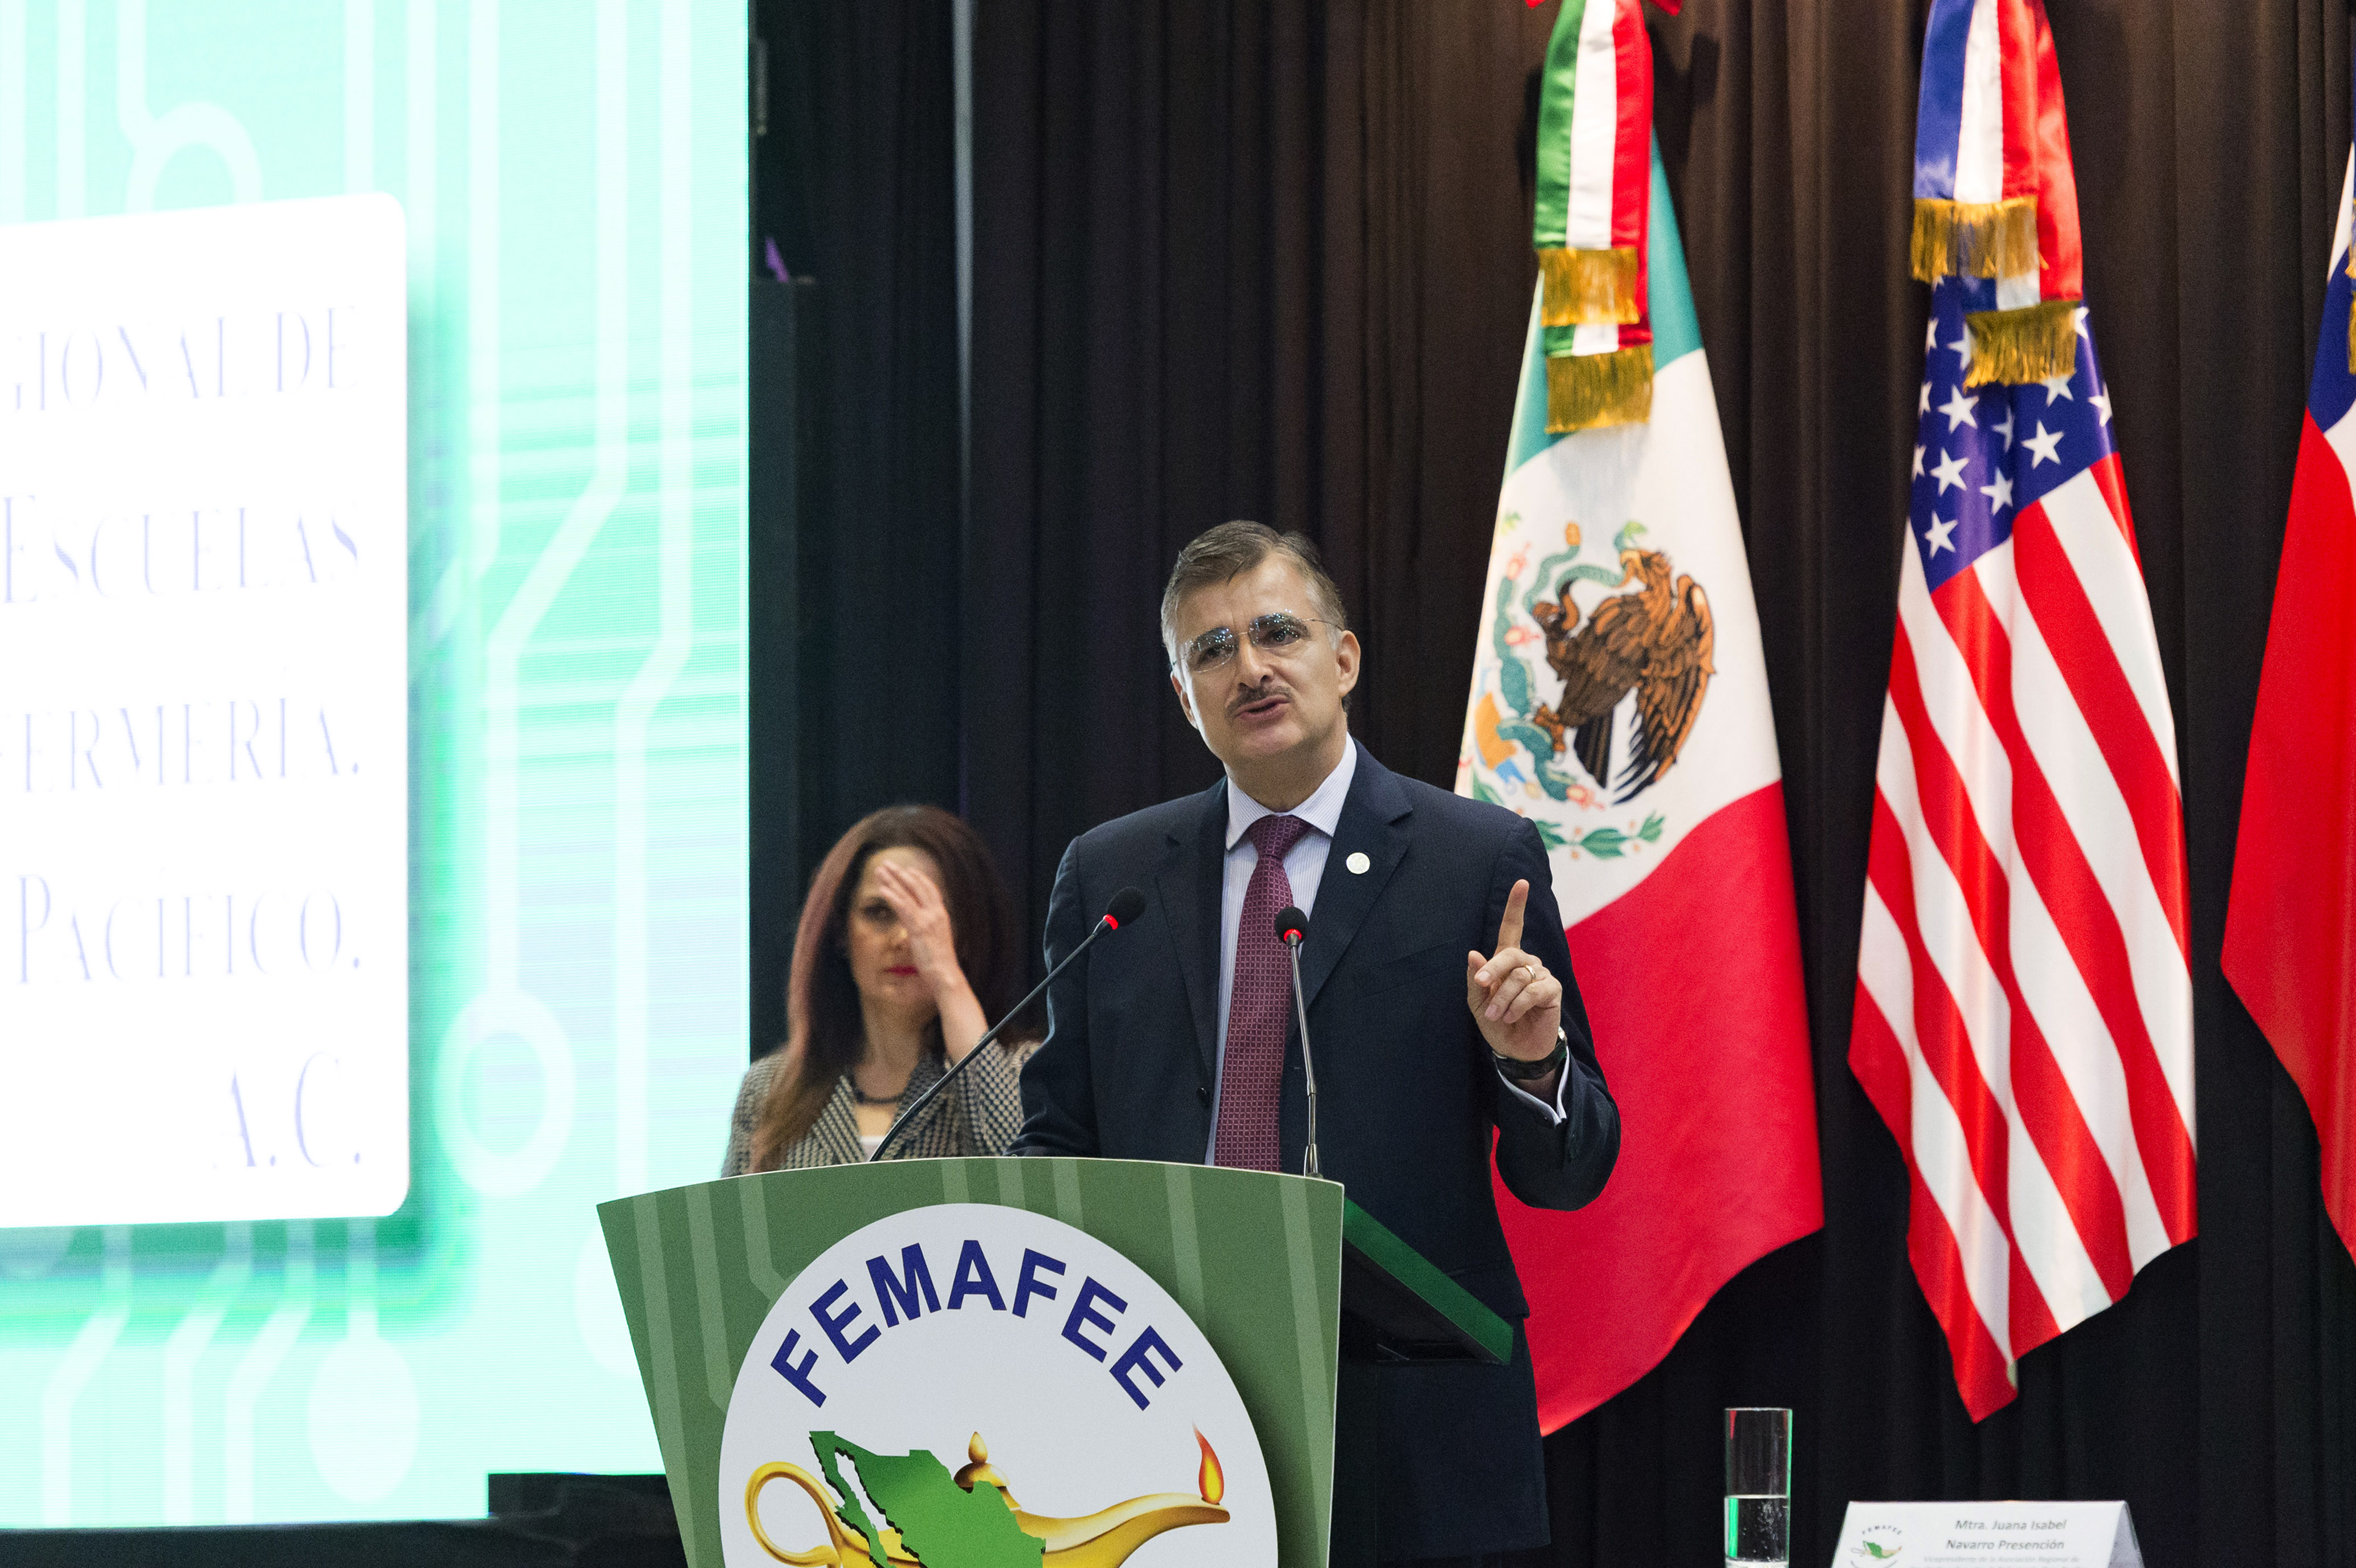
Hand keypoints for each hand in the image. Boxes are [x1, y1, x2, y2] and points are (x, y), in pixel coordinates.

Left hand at [871, 858, 971, 1007]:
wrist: (946, 974)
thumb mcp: (935, 941)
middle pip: (917, 886)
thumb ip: (928, 930)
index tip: (906, 869)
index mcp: (942, 915)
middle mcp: (936, 913)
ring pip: (907, 894)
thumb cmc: (940, 964)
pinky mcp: (918, 927)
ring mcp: (928, 919)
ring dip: (892, 880)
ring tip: (880, 870)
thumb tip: (918, 928)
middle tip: (887, 864)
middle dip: (900, 873)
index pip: (930, 890)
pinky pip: (903, 908)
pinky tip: (882, 889)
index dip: (918, 878)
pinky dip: (892, 896)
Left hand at [1466, 879, 1562, 1065]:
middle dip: (1493, 970)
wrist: (1515, 1049)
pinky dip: (1518, 1005)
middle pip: (1510, 954)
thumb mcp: (1477, 1002)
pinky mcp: (1553, 990)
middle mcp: (1526, 963)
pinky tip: (1513, 1016)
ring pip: (1519, 976)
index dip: (1516, 905)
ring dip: (1503, 998)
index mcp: (1507, 960)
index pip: (1512, 927)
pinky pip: (1533, 990)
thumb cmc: (1495, 1022)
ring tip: (1498, 1015)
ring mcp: (1541, 975)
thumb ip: (1475, 978)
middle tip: (1481, 986)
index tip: (1522, 883)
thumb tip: (1474, 953)